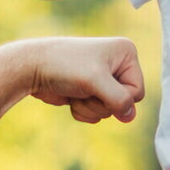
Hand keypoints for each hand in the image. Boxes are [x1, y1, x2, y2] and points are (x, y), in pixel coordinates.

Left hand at [27, 36, 144, 123]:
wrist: (32, 68)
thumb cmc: (64, 66)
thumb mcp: (95, 81)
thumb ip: (119, 99)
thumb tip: (130, 116)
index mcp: (126, 53)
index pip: (137, 91)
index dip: (119, 97)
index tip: (98, 86)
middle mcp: (117, 64)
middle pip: (124, 103)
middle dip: (102, 103)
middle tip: (84, 89)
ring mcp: (103, 79)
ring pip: (109, 111)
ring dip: (90, 107)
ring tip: (76, 91)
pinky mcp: (89, 91)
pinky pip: (96, 113)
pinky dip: (83, 111)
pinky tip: (71, 98)